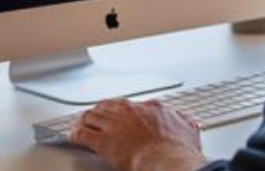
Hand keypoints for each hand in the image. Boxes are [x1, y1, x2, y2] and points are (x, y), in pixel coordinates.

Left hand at [71, 98, 205, 170]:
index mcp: (151, 107)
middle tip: (95, 118)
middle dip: (100, 112)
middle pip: (108, 105)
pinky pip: (83, 134)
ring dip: (85, 121)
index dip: (121, 110)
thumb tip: (188, 124)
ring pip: (92, 116)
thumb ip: (184, 123)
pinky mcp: (103, 141)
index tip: (119, 115)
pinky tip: (74, 138)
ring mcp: (115, 124)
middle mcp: (130, 111)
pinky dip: (76, 136)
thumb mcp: (189, 130)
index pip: (131, 104)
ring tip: (80, 125)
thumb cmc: (178, 151)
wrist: (167, 161)